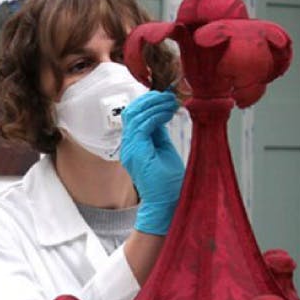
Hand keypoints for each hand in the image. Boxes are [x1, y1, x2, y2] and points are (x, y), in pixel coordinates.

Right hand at [120, 89, 183, 235]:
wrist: (167, 202)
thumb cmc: (167, 181)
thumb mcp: (163, 148)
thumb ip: (158, 132)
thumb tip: (160, 112)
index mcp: (132, 145)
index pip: (133, 116)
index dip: (148, 102)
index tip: (166, 98)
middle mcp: (128, 146)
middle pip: (131, 111)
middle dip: (151, 100)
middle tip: (169, 97)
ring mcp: (130, 149)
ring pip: (136, 115)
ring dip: (155, 105)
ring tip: (171, 103)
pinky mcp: (137, 152)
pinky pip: (143, 125)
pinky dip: (156, 116)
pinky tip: (168, 114)